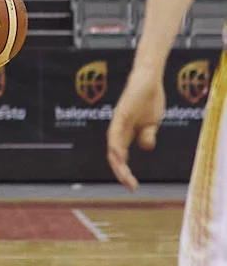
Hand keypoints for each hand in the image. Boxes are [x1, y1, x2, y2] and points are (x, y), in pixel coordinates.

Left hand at [107, 67, 165, 191]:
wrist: (149, 79)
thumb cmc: (148, 100)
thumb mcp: (151, 123)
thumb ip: (146, 135)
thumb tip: (145, 148)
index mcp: (124, 134)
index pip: (120, 157)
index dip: (124, 172)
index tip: (132, 186)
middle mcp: (118, 129)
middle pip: (114, 155)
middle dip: (121, 172)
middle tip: (130, 186)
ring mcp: (118, 121)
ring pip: (113, 145)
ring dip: (117, 161)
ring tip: (124, 176)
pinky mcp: (121, 112)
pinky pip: (116, 130)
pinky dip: (116, 143)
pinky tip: (118, 154)